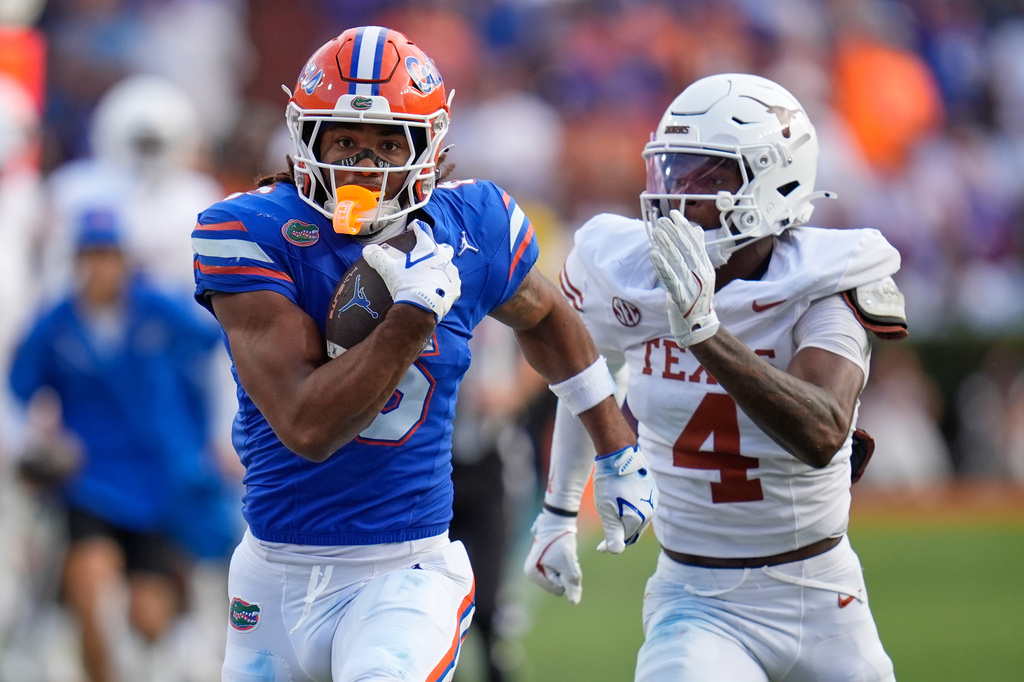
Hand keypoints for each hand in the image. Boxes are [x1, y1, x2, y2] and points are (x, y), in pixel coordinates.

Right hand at [363, 221, 460, 320]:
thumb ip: (377, 257)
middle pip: (442, 248)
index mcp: (429, 248)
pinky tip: (436, 290)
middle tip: (425, 256)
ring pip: (448, 266)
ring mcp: (451, 273)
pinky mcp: (455, 288)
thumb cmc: (405, 284)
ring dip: (440, 268)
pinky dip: (444, 285)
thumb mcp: (388, 269)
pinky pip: (450, 283)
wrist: (421, 308)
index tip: (412, 228)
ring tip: (429, 276)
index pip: (424, 230)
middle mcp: (444, 258)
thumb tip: (367, 250)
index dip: (417, 227)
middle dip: (436, 249)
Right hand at [523, 509, 582, 603]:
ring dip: (567, 567)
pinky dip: (566, 564)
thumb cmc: (560, 542)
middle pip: (558, 584)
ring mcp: (538, 568)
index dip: (565, 575)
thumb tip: (574, 602)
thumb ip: (572, 584)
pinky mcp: (545, 563)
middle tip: (564, 556)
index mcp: (532, 574)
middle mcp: (532, 573)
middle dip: (566, 572)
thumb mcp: (568, 564)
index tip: (560, 559)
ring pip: (561, 577)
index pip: (557, 588)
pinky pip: (561, 571)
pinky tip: (564, 553)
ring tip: (564, 553)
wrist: (558, 521)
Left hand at [592, 444, 657, 553]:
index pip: (625, 540)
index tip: (599, 548)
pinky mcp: (652, 489)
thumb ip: (613, 534)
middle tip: (606, 536)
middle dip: (620, 535)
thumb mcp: (606, 511)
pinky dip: (633, 511)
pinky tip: (623, 505)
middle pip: (634, 531)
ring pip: (639, 518)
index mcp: (639, 518)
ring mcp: (652, 499)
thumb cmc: (609, 484)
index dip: (611, 545)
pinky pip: (643, 506)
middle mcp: (650, 511)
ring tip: (614, 520)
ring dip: (627, 523)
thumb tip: (615, 551)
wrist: (619, 456)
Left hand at [649, 209, 719, 345]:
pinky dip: (662, 265)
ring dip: (666, 245)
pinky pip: (670, 279)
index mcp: (705, 268)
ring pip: (677, 261)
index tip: (674, 214)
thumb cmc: (696, 300)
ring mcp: (692, 286)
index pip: (695, 243)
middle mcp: (701, 275)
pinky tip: (653, 254)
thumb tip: (697, 230)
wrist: (699, 329)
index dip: (684, 228)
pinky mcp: (681, 297)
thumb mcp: (700, 274)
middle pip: (686, 249)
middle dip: (673, 233)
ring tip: (656, 232)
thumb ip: (698, 253)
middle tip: (661, 220)